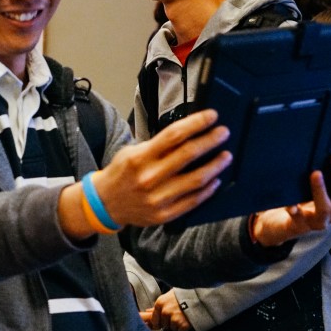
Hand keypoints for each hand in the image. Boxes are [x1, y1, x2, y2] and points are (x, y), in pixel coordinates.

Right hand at [93, 110, 229, 227]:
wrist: (105, 203)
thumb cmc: (122, 173)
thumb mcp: (132, 152)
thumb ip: (158, 146)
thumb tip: (188, 132)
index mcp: (140, 158)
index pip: (174, 135)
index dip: (196, 123)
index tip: (211, 116)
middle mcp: (149, 177)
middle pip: (188, 154)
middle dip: (210, 140)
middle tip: (223, 132)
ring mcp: (158, 198)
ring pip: (196, 179)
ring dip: (215, 166)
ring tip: (225, 156)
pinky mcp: (164, 214)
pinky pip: (193, 200)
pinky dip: (207, 190)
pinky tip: (215, 180)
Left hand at [140, 290, 192, 330]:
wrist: (198, 297)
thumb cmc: (183, 295)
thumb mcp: (169, 296)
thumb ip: (158, 305)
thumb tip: (148, 311)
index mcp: (160, 303)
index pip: (154, 319)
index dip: (159, 321)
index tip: (164, 320)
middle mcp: (165, 312)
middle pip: (163, 324)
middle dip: (169, 322)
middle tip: (177, 314)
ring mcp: (173, 319)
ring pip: (172, 328)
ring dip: (177, 324)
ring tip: (183, 316)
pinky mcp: (182, 325)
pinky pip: (180, 330)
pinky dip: (184, 327)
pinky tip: (187, 319)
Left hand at [251, 152, 330, 247]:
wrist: (287, 224)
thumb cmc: (308, 201)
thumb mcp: (323, 187)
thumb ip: (330, 173)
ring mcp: (319, 221)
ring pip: (325, 208)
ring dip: (321, 190)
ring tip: (316, 173)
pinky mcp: (300, 225)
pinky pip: (298, 218)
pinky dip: (294, 209)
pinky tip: (291, 203)